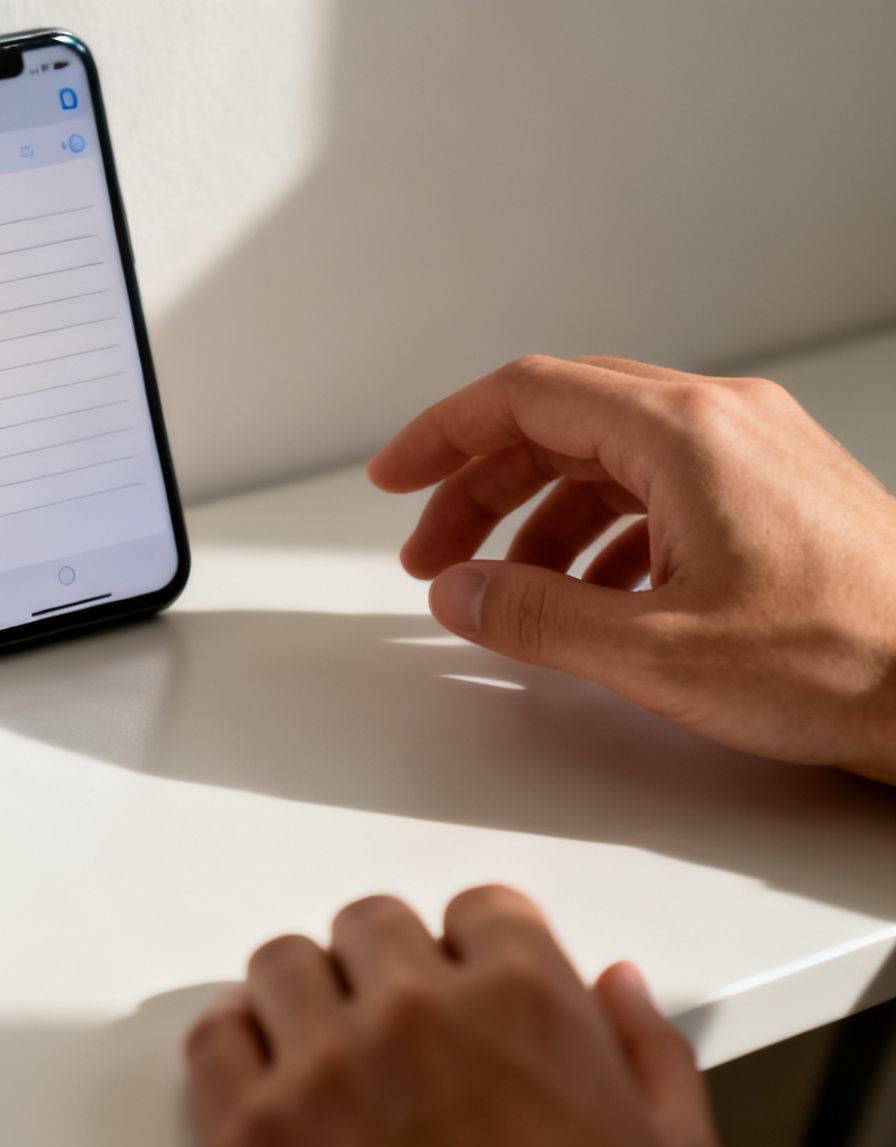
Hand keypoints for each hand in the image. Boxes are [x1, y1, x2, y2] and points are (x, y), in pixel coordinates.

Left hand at [186, 887, 718, 1146]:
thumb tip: (619, 989)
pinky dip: (238, 1049)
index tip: (471, 982)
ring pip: (285, 964)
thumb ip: (648, 1057)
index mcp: (525, 1004)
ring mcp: (325, 1066)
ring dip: (307, 1001)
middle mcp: (416, 1014)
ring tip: (333, 1057)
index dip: (479, 953)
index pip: (481, 910)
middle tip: (401, 1031)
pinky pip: (216, 1036)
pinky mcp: (251, 1127)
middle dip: (387, 971)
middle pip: (371, 925)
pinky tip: (271, 1084)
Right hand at [370, 356, 895, 778]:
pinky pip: (662, 486)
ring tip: (506, 591)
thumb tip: (459, 593)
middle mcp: (723, 420)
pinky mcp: (781, 490)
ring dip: (540, 515)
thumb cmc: (845, 660)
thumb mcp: (655, 652)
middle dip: (482, 484)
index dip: (443, 435)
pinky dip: (603, 532)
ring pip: (611, 455)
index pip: (526, 394)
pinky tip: (591, 598)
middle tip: (434, 552)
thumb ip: (536, 617)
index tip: (394, 478)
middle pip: (562, 419)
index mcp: (685, 433)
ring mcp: (759, 451)